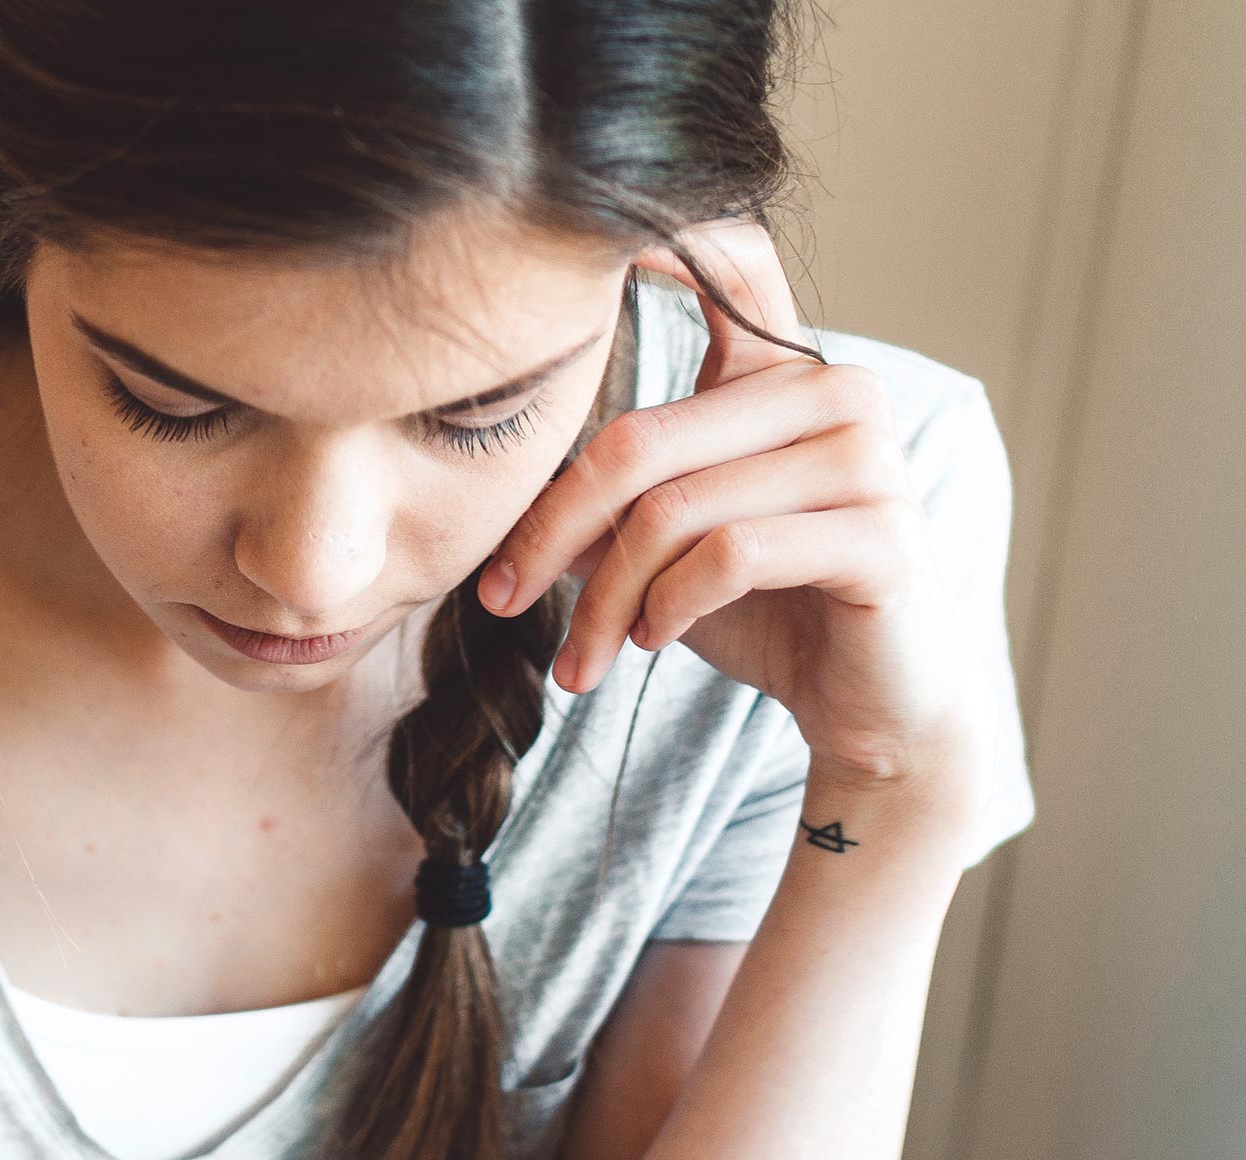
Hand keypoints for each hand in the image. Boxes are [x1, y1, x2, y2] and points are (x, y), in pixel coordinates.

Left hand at [477, 221, 970, 794]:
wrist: (870, 700)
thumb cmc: (764, 609)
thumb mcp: (662, 543)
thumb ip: (599, 497)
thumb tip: (499, 486)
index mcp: (783, 374)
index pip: (732, 264)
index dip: (660, 235)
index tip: (562, 256)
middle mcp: (837, 394)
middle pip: (639, 440)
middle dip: (551, 533)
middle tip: (501, 601)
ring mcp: (870, 458)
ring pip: (674, 511)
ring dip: (604, 599)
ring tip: (583, 654)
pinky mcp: (883, 536)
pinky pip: (727, 557)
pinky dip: (666, 608)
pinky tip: (654, 641)